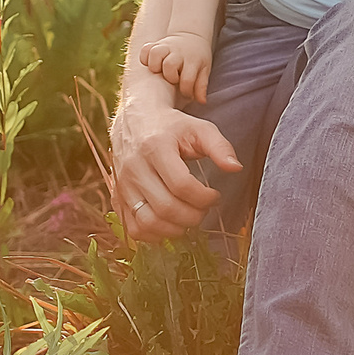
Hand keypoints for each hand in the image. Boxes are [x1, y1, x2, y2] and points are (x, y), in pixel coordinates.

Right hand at [110, 96, 240, 244]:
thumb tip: (236, 168)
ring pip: (148, 223)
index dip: (204, 197)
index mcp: (155, 148)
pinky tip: (170, 224)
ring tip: (189, 218)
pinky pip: (133, 229)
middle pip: (165, 208)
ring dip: (175, 229)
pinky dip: (154, 235)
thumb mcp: (199, 129)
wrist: (136, 120)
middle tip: (204, 210)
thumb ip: (220, 147)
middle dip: (193, 216)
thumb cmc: (171, 127)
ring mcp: (123, 185)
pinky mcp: (117, 197)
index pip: (181, 185)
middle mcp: (134, 168)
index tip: (215, 196)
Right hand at [138, 32, 213, 102]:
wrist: (191, 38)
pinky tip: (150, 65)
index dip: (186, 91)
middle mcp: (178, 52)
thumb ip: (201, 85)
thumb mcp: (204, 70)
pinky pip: (145, 49)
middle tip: (173, 80)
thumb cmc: (197, 60)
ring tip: (159, 72)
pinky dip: (145, 58)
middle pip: (169, 65)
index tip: (186, 93)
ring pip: (155, 53)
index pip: (187, 79)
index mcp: (192, 60)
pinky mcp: (155, 44)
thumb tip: (201, 101)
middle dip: (170, 77)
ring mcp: (166, 47)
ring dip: (155, 66)